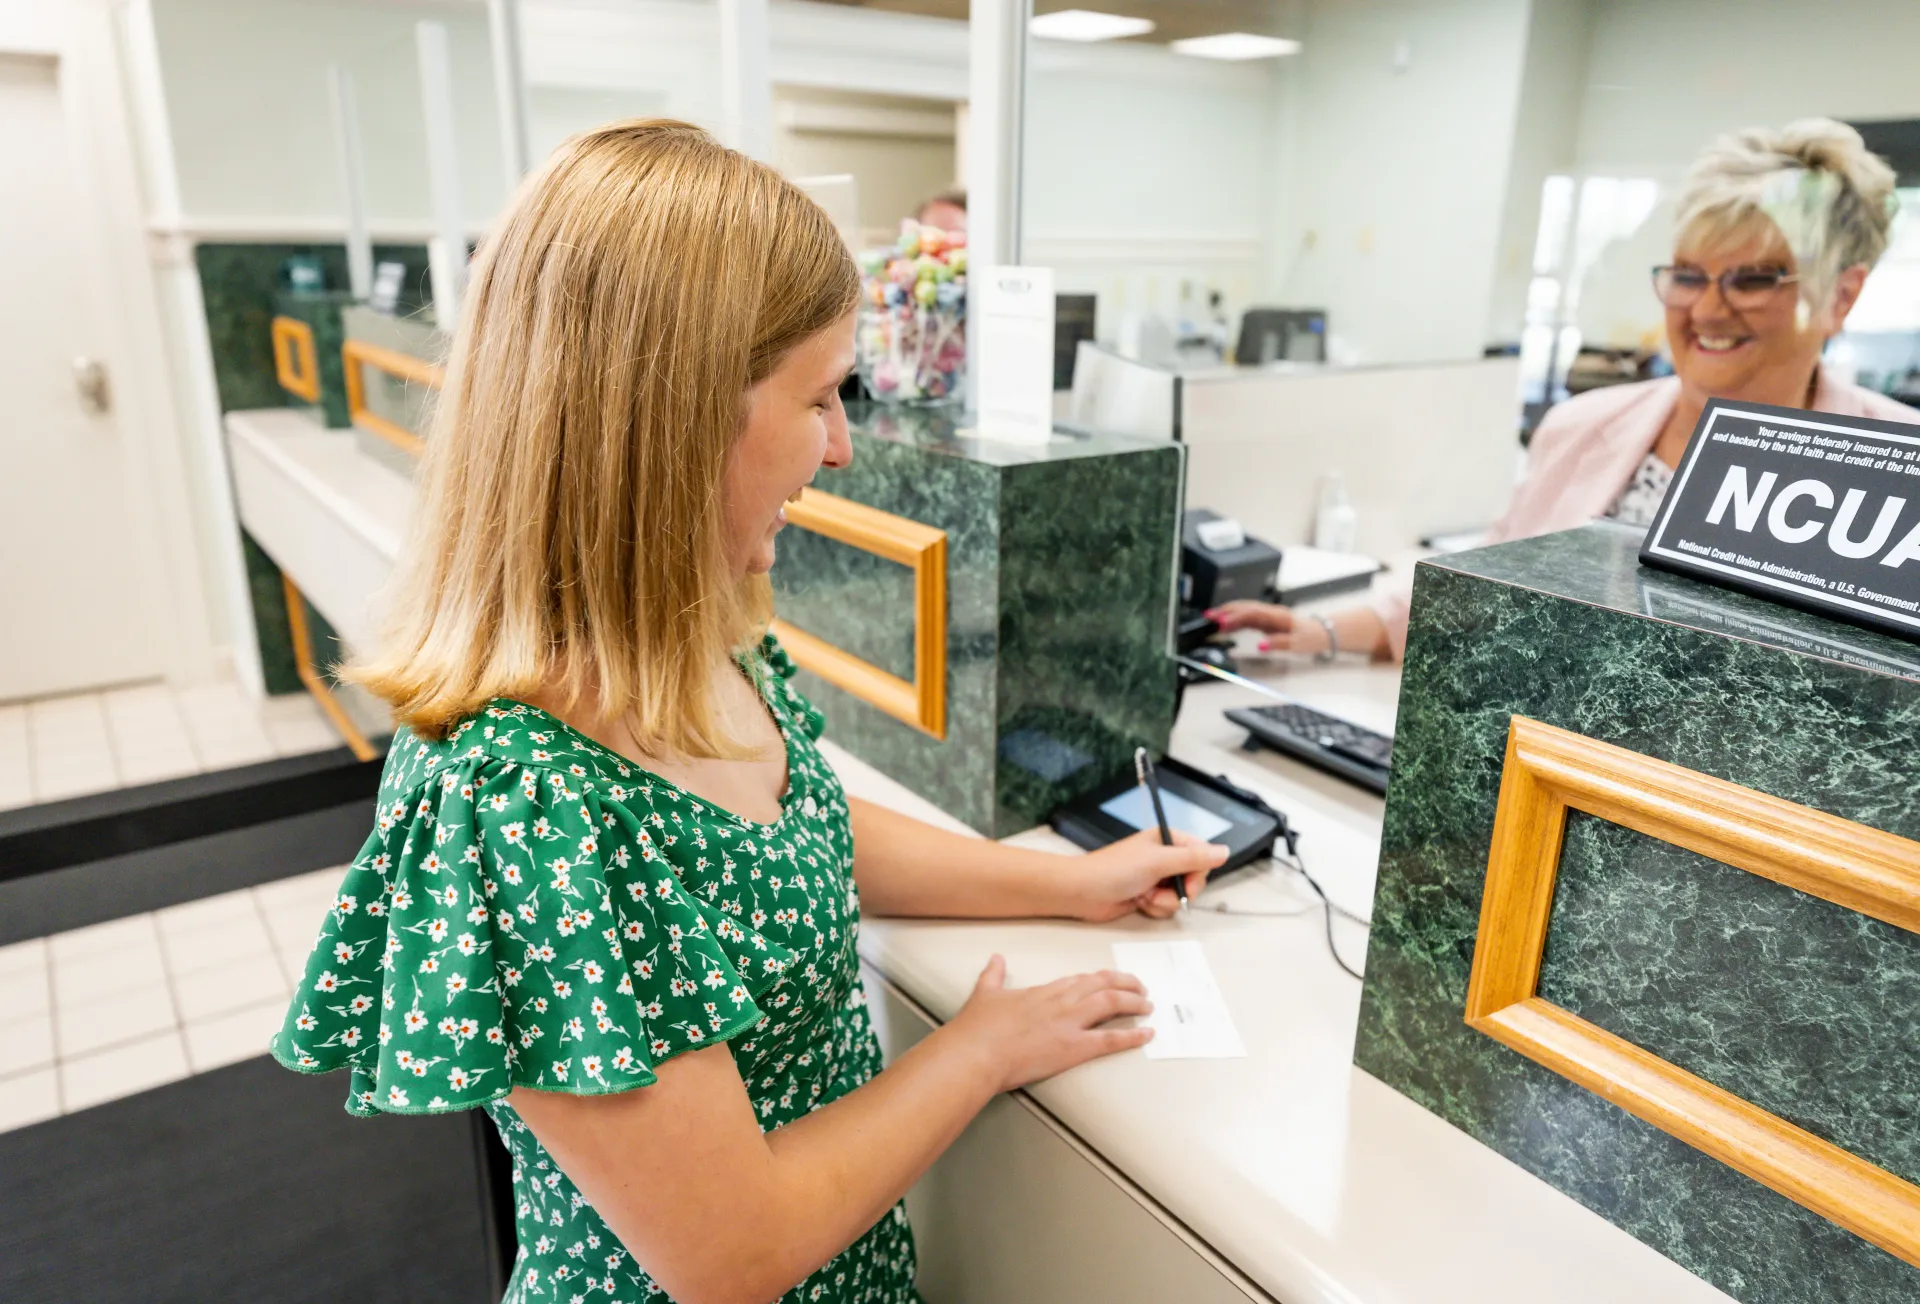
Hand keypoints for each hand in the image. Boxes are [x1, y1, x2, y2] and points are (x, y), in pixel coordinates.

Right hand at [947, 955, 1153, 1091]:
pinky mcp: (1073, 1048)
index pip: (1081, 979)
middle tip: (1140, 988)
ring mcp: (1069, 1024)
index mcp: (1043, 990)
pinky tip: (1146, 1034)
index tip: (1112, 980)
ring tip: (1148, 1005)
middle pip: (1103, 986)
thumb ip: (993, 974)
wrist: (976, 1052)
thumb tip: (996, 958)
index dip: (1101, 979)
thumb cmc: (978, 1028)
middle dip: (1126, 985)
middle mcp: (1062, 1002)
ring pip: (1111, 1004)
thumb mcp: (984, 993)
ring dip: (1134, 1003)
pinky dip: (1132, 1036)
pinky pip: (1110, 1040)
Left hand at [1071, 828, 1226, 921]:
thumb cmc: (1113, 869)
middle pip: (1195, 879)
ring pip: (1181, 896)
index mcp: (1168, 840)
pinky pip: (1167, 906)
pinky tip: (1139, 901)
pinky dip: (1156, 908)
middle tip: (1162, 891)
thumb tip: (1224, 851)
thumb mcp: (1158, 861)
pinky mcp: (1149, 895)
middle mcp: (1165, 857)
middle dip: (1180, 891)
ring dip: (1164, 901)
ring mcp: (1157, 877)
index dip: (1199, 872)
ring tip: (1145, 895)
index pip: (1202, 855)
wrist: (1083, 892)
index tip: (1188, 881)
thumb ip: (1193, 857)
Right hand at [1205, 601, 1327, 655]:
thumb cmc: (1310, 637)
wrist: (1321, 632)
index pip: (1252, 613)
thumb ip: (1277, 643)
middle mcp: (1271, 612)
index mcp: (1277, 616)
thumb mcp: (1297, 644)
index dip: (1235, 617)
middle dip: (1225, 611)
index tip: (1222, 623)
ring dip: (1227, 612)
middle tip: (1209, 617)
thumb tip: (1260, 645)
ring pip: (1244, 609)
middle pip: (1244, 607)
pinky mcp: (1266, 619)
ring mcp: (1268, 614)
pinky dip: (1234, 617)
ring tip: (1211, 618)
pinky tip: (1226, 623)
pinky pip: (1247, 615)